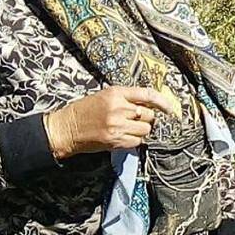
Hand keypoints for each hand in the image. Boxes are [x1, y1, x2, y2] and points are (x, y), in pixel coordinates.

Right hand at [44, 86, 176, 160]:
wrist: (65, 129)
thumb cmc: (83, 111)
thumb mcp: (104, 96)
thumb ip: (126, 98)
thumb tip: (149, 103)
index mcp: (115, 93)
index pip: (147, 94)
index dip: (163, 102)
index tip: (170, 108)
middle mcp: (118, 108)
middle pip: (149, 114)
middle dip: (146, 118)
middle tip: (136, 120)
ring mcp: (117, 126)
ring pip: (145, 129)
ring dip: (141, 130)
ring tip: (128, 129)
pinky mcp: (115, 141)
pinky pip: (137, 142)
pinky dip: (134, 141)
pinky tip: (123, 137)